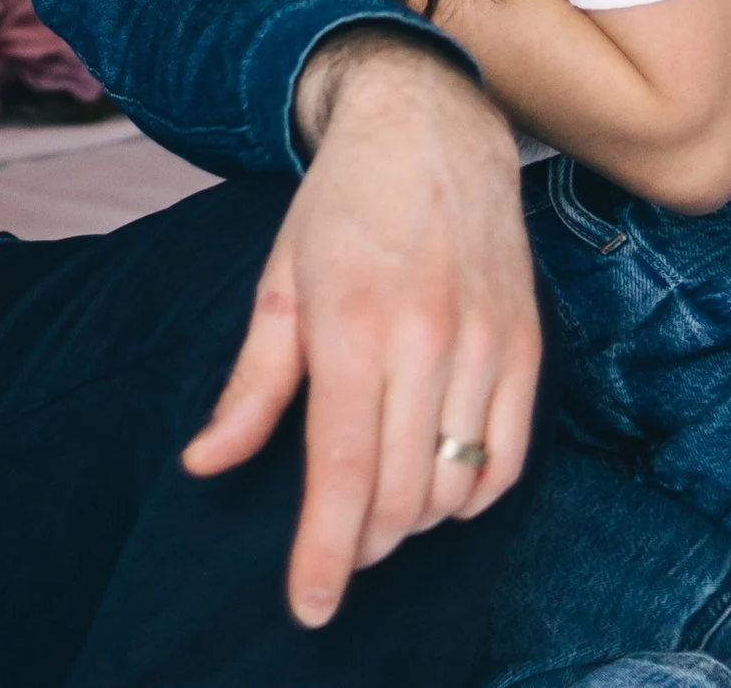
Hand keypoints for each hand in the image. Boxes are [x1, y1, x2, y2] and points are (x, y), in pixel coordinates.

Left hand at [184, 31, 537, 628]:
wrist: (427, 123)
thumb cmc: (340, 205)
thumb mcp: (279, 281)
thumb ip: (250, 386)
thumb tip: (204, 463)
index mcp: (351, 322)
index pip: (342, 472)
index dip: (326, 553)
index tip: (310, 606)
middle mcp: (426, 338)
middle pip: (401, 495)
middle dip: (365, 542)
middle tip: (339, 542)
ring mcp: (484, 342)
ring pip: (455, 487)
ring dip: (415, 518)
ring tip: (381, 498)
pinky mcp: (526, 345)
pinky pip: (506, 461)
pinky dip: (473, 495)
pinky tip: (439, 482)